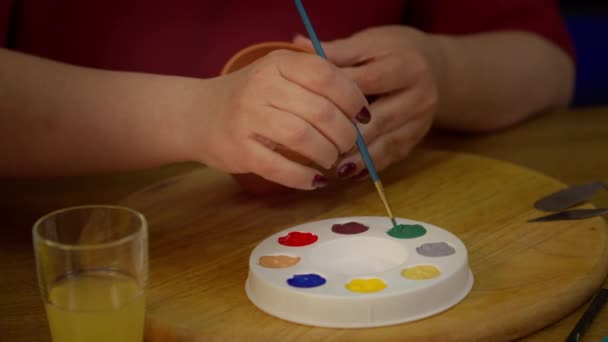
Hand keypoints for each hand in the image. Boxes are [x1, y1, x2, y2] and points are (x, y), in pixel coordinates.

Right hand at [185, 49, 367, 189]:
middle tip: (349, 144)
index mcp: (277, 63)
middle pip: (320, 111)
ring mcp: (246, 117)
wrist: (197, 114)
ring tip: (331, 160)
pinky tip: (314, 180)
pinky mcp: (238, 150)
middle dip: (345, 134)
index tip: (362, 116)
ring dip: (327, 155)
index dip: (352, 98)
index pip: (326, 75)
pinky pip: (279, 167)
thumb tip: (361, 112)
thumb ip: (315, 85)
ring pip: (303, 138)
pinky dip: (304, 178)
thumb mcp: (279, 76)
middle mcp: (261, 85)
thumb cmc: (251, 97)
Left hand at [294, 26, 437, 178]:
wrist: (429, 67)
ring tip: (328, 167)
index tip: (306, 105)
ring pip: (385, 144)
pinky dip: (367, 167)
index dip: (335, 97)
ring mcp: (421, 121)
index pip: (366, 84)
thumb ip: (335, 51)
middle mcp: (420, 96)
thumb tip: (298, 45)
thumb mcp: (366, 44)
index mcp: (406, 67)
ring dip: (356, 159)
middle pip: (378, 120)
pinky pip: (390, 157)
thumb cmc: (389, 52)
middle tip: (314, 146)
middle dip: (346, 135)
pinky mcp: (416, 140)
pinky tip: (346, 173)